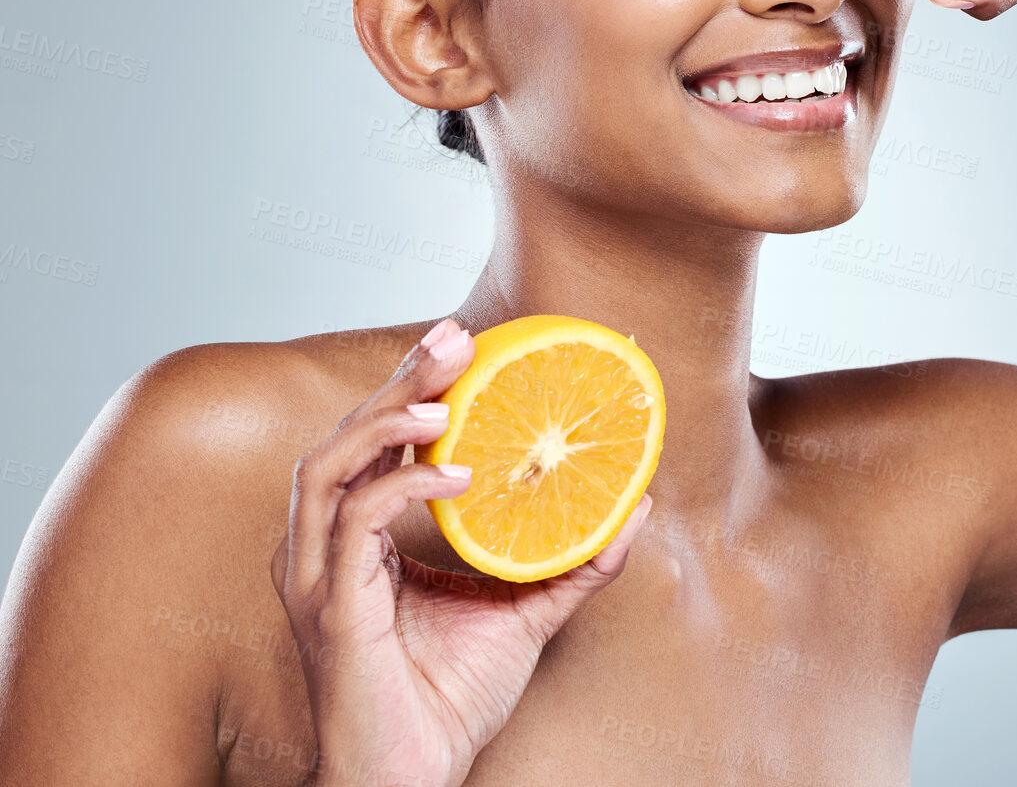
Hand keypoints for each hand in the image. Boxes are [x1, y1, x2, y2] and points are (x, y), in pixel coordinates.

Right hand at [270, 318, 652, 786]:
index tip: (461, 344)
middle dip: (397, 380)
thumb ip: (573, 562)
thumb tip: (635, 509)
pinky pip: (354, 522)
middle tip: (453, 337)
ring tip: (446, 395)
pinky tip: (457, 474)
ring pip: (327, 466)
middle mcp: (324, 550)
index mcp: (356, 543)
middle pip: (344, 437)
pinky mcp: (329, 607)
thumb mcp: (526, 615)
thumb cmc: (448, 705)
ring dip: (385, 420)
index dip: (409, 389)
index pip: (373, 446)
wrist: (414, 780)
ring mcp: (317, 578)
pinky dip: (404, 485)